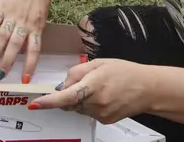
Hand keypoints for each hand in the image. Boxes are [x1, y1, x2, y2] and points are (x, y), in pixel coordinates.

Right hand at [0, 0, 53, 82]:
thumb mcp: (40, 17)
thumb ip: (32, 32)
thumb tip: (20, 50)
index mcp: (37, 27)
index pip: (33, 51)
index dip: (29, 66)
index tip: (24, 79)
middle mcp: (24, 23)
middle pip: (14, 47)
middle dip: (6, 63)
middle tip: (0, 76)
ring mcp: (12, 15)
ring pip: (2, 38)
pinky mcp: (1, 7)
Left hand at [30, 59, 154, 123]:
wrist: (148, 88)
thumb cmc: (126, 72)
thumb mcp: (100, 63)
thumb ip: (77, 71)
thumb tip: (62, 85)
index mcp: (94, 85)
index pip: (66, 96)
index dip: (49, 101)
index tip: (36, 103)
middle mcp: (96, 102)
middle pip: (69, 102)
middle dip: (69, 93)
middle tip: (85, 81)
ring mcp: (100, 114)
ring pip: (78, 108)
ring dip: (80, 99)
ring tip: (100, 87)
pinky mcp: (105, 120)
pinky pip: (88, 113)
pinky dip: (90, 105)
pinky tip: (105, 96)